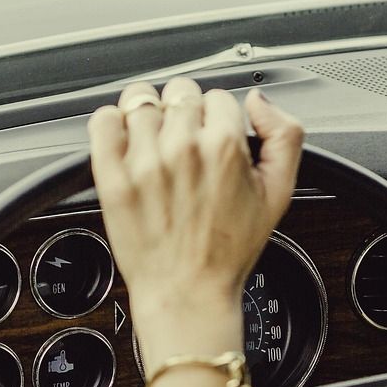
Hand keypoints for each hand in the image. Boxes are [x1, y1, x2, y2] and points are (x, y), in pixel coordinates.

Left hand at [87, 79, 303, 366]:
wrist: (187, 293)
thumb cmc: (228, 251)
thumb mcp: (280, 193)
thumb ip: (285, 135)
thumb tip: (259, 100)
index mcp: (224, 146)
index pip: (219, 96)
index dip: (218, 118)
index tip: (212, 140)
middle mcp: (182, 148)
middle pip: (180, 93)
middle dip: (185, 114)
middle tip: (185, 146)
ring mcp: (143, 161)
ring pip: (141, 100)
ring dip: (148, 117)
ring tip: (154, 145)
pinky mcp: (111, 177)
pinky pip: (102, 121)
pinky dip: (110, 123)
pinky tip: (124, 142)